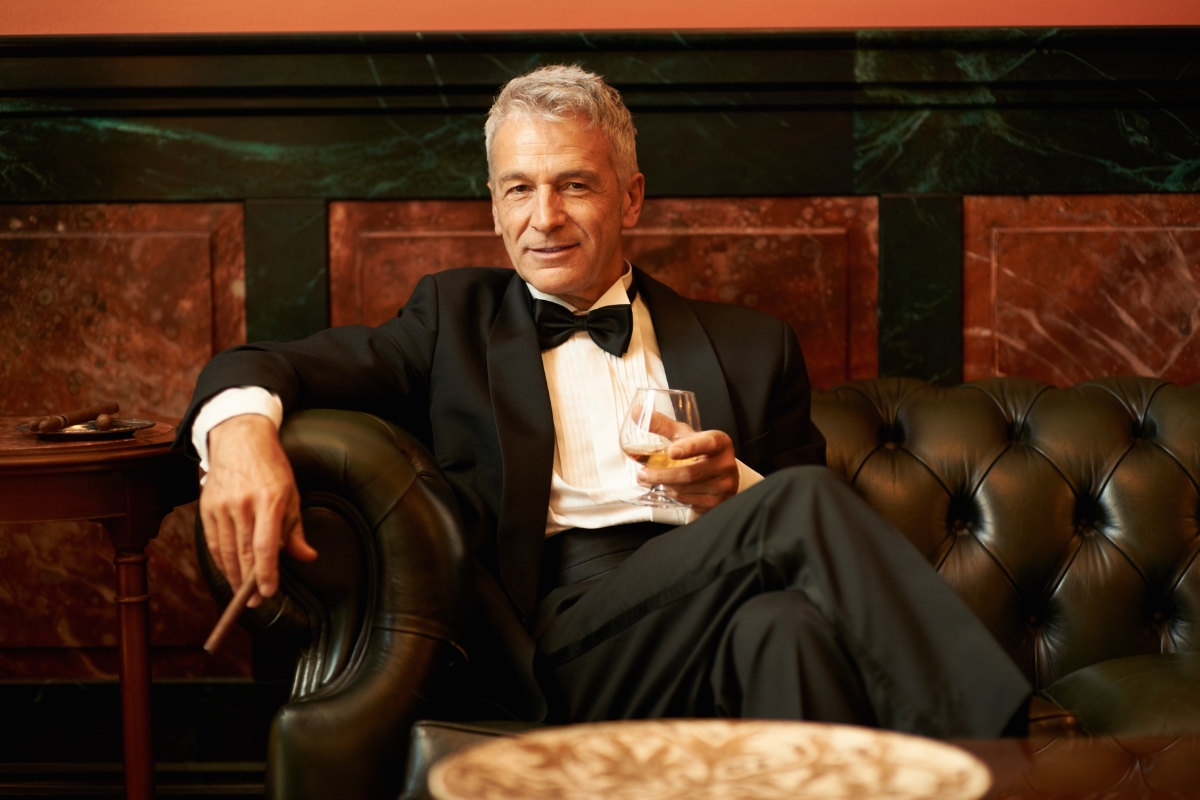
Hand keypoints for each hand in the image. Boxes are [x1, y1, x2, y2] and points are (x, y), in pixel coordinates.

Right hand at [199, 414, 316, 606]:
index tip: (268, 592)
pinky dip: (220, 561)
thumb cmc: (271, 467)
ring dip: (233, 576)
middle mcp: (243, 504)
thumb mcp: (292, 494)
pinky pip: (213, 542)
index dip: (266, 574)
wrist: (240, 440)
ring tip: (241, 593)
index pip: (265, 546)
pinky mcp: (206, 507)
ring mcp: (221, 506)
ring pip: (226, 551)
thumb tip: (307, 556)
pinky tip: (228, 572)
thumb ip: (296, 530)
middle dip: (249, 583)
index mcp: (269, 500)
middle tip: (255, 603)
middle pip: (244, 553)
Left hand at [637, 414, 738, 512]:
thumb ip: (661, 424)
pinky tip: (664, 488)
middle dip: (662, 475)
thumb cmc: (700, 451)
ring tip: (648, 480)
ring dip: (663, 486)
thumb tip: (636, 412)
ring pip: (686, 489)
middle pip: (690, 473)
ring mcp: (722, 486)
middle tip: (642, 474)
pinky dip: (672, 495)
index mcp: (720, 443)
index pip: (708, 443)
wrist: (720, 474)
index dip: (690, 447)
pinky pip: (688, 501)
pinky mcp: (716, 503)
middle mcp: (724, 464)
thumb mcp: (684, 435)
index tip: (672, 451)